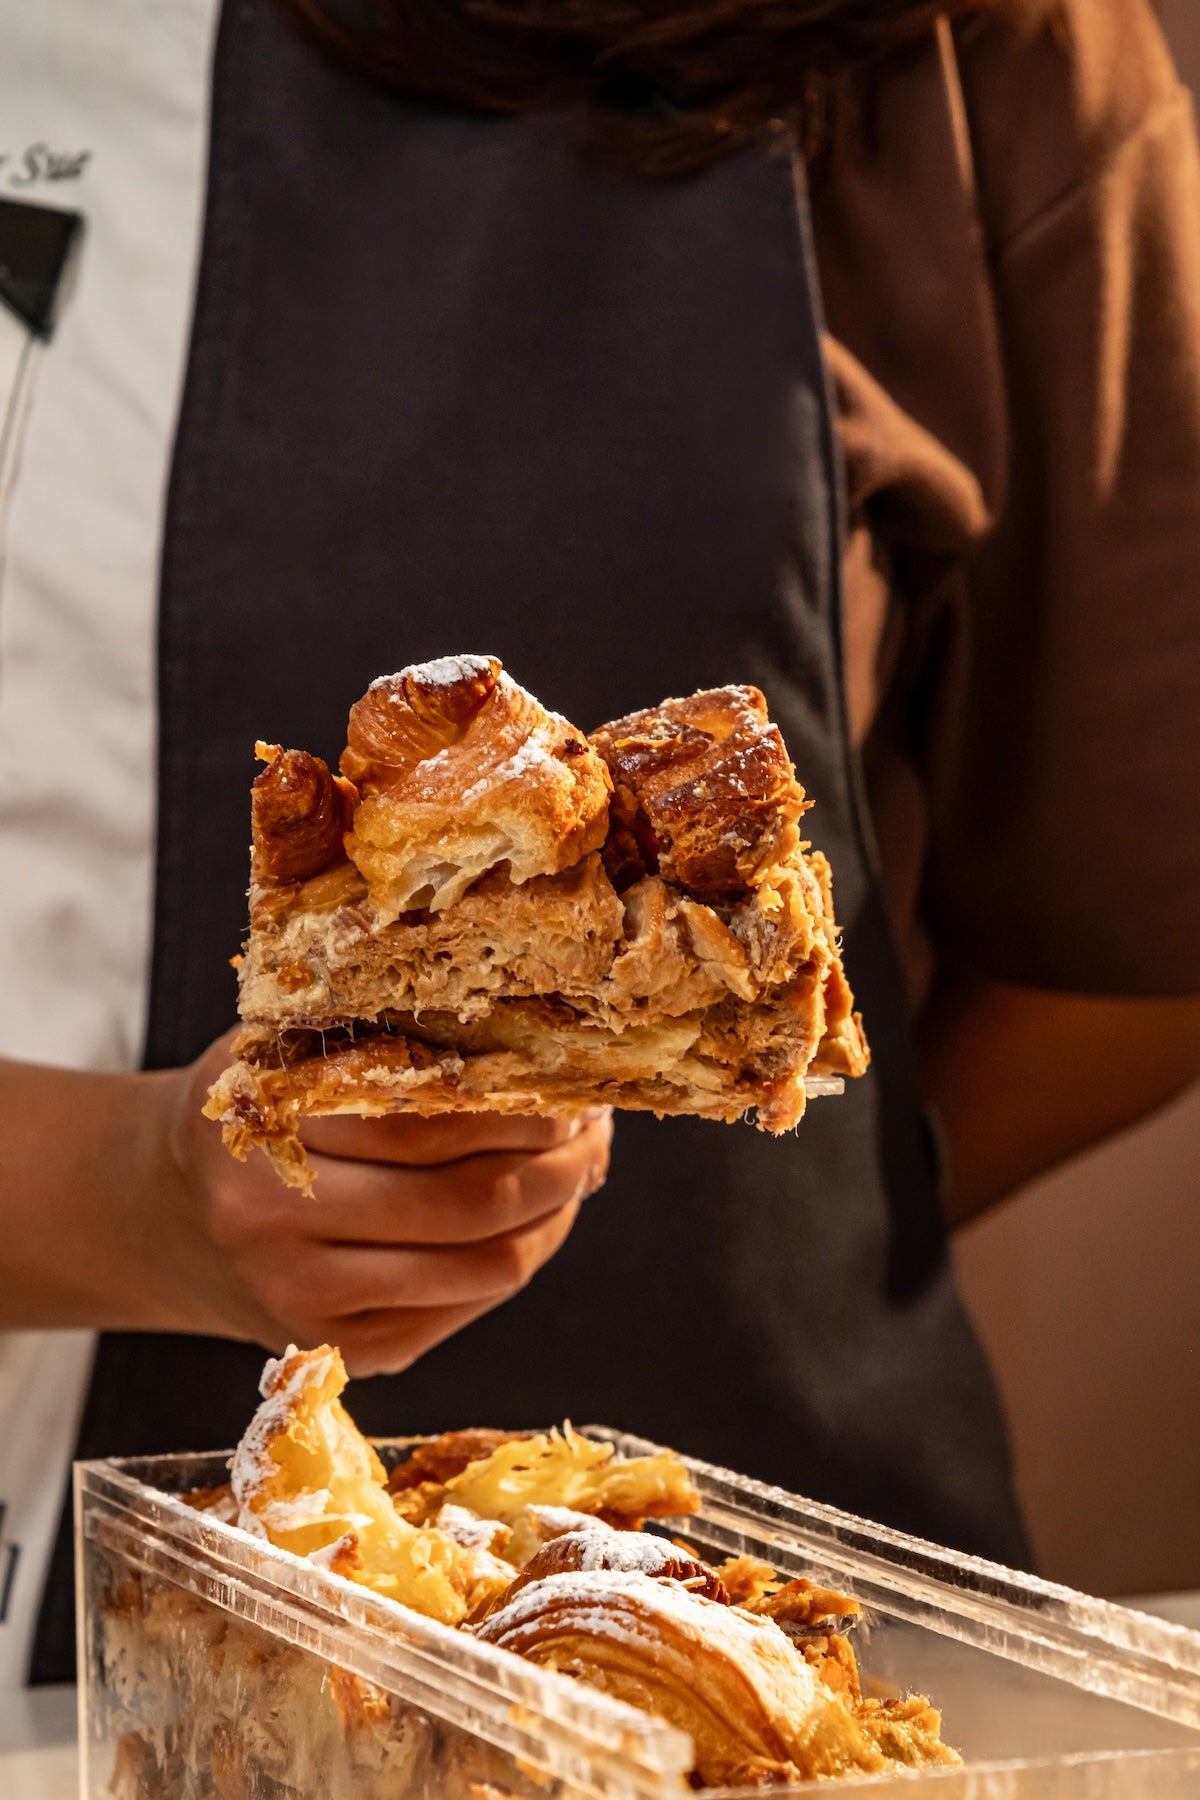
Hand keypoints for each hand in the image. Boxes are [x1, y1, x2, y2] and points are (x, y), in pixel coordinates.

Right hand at [0, 1038, 611, 1374]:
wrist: (159, 1214)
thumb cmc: (249, 1111)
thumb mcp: (285, 1050)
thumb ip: (379, 1041)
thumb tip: (533, 1041)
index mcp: (266, 1132)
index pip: (425, 1122)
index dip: (520, 1106)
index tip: (574, 1080)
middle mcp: (278, 1228)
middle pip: (468, 1204)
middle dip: (559, 1165)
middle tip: (599, 1128)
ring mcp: (306, 1303)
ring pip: (481, 1268)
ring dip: (555, 1216)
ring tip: (582, 1167)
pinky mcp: (335, 1350)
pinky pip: (462, 1310)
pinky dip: (516, 1260)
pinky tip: (537, 1218)